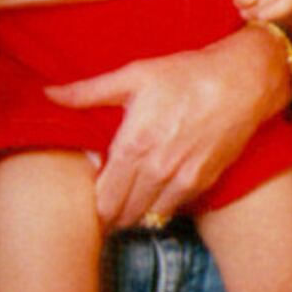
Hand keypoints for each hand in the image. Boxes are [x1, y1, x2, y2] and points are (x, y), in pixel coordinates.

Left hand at [48, 20, 291, 227]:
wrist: (242, 82)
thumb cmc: (187, 74)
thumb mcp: (134, 75)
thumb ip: (88, 91)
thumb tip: (48, 92)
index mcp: (133, 144)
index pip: (103, 197)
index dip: (92, 205)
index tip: (87, 199)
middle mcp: (156, 168)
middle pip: (122, 213)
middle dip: (109, 214)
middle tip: (102, 207)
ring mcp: (181, 179)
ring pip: (146, 217)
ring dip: (134, 214)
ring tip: (126, 204)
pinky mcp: (202, 182)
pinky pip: (172, 210)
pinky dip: (159, 207)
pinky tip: (153, 195)